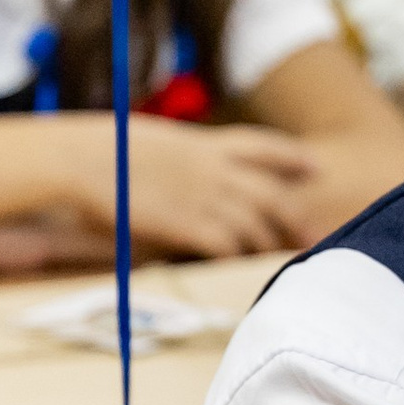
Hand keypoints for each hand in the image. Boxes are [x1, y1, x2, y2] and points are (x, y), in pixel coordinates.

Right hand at [106, 117, 317, 258]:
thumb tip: (191, 163)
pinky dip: (236, 255)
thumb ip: (185, 155)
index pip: (264, 146)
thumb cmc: (108, 148)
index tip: (315, 168)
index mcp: (206, 143)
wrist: (87, 158)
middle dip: (294, 217)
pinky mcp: (187, 224)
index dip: (294, 157)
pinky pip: (226, 244)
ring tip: (275, 258)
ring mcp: (203, 196)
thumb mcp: (157, 140)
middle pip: (271, 194)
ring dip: (266, 243)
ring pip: (254, 224)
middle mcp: (214, 169)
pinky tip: (237, 264)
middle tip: (310, 238)